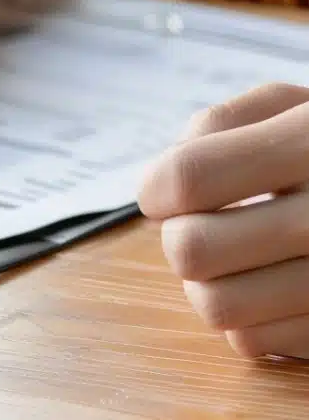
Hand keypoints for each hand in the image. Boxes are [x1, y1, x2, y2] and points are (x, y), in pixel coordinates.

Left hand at [138, 82, 308, 358]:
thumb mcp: (290, 105)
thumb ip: (221, 124)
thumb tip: (163, 180)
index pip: (190, 177)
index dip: (155, 187)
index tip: (159, 192)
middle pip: (193, 249)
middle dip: (178, 236)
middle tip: (202, 223)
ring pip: (215, 306)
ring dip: (204, 282)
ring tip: (232, 257)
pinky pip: (253, 342)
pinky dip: (246, 317)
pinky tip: (269, 283)